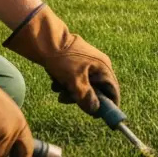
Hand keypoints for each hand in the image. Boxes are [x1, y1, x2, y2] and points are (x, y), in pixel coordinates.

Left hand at [4, 5, 119, 115]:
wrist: (45, 39)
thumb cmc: (62, 59)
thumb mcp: (75, 81)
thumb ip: (86, 97)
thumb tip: (95, 111)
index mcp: (103, 67)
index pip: (112, 90)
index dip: (109, 105)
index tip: (102, 117)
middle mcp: (98, 65)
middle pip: (96, 90)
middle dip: (81, 98)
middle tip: (67, 100)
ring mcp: (87, 63)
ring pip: (83, 85)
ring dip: (71, 91)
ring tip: (58, 89)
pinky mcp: (75, 63)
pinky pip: (74, 79)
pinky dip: (65, 83)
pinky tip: (55, 81)